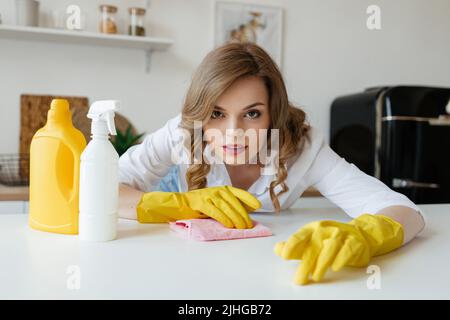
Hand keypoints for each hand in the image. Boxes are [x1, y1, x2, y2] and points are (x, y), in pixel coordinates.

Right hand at [137, 185, 261, 228]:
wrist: (179, 204)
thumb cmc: (199, 206)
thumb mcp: (216, 202)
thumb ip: (229, 205)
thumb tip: (245, 212)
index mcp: (223, 189)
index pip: (239, 192)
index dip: (249, 198)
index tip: (258, 206)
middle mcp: (217, 190)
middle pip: (234, 203)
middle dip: (243, 215)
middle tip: (248, 226)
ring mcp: (209, 195)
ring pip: (227, 207)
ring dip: (235, 219)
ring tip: (241, 228)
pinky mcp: (201, 203)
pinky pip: (216, 211)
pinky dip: (224, 218)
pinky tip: (229, 225)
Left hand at [274, 214, 403, 284]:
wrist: (358, 234)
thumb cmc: (329, 240)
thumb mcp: (310, 241)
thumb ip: (294, 247)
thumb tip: (277, 249)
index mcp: (313, 229)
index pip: (300, 236)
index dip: (291, 245)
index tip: (284, 256)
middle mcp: (326, 229)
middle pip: (314, 247)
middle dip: (306, 264)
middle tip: (299, 279)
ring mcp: (341, 234)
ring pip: (330, 248)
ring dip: (322, 263)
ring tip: (316, 276)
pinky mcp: (354, 242)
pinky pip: (347, 250)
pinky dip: (340, 259)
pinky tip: (334, 267)